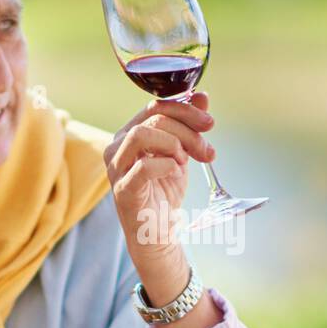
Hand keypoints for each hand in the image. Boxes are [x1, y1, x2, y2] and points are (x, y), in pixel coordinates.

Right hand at [104, 92, 215, 296]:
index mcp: (130, 132)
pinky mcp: (122, 190)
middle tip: (207, 151)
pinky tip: (177, 172)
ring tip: (186, 161)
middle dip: (188, 131)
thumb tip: (202, 95)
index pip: (156, 106)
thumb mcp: (183, 153)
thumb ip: (190, 125)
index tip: (210, 124)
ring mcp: (116, 168)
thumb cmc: (165, 191)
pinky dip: (166, 165)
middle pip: (154, 118)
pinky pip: (142, 168)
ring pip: (142, 135)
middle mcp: (118, 146)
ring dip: (174, 143)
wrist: (158, 232)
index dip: (186, 110)